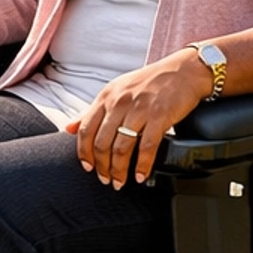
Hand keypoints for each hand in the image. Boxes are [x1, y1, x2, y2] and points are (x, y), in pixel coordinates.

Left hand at [72, 51, 214, 186]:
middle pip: (102, 143)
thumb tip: (68, 128)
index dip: (84, 152)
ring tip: (120, 181)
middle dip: (102, 167)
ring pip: (121, 148)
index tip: (87, 167)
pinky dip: (142, 166)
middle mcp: (120, 102)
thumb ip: (93, 110)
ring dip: (119, 170)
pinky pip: (146, 147)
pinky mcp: (160, 116)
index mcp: (107, 96)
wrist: (184, 70)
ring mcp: (140, 109)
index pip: (86, 129)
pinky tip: (140, 175)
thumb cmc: (151, 82)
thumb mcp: (117, 90)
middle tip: (106, 179)